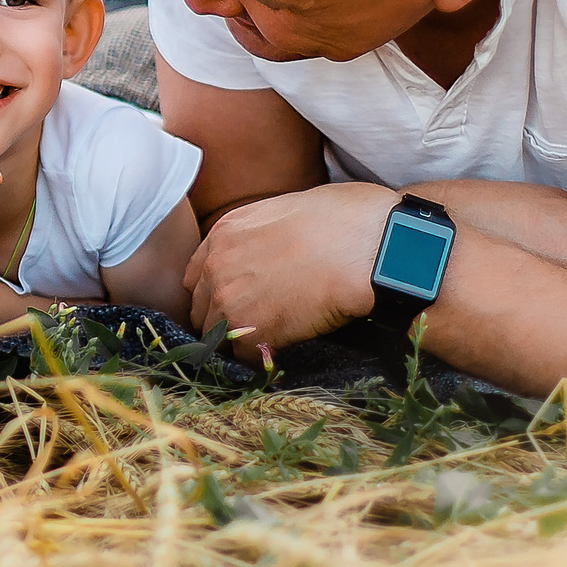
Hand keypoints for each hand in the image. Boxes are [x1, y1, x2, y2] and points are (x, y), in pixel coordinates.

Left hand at [184, 182, 392, 355]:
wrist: (369, 247)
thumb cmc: (345, 220)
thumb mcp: (287, 210)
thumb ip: (262, 235)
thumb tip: (270, 253)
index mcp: (224, 233)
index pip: (198, 275)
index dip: (216, 290)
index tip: (236, 298)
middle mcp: (217, 266)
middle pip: (201, 308)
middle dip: (223, 317)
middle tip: (255, 323)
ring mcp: (229, 301)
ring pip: (217, 335)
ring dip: (238, 340)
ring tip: (270, 338)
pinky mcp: (251, 333)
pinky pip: (243, 356)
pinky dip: (260, 356)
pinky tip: (283, 347)